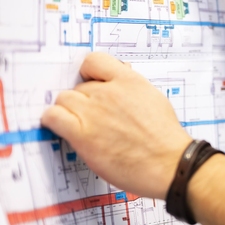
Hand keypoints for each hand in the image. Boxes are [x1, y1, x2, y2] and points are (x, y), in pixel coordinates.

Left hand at [40, 53, 192, 199]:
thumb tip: (120, 75)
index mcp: (130, 81)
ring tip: (79, 125)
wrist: (171, 164)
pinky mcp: (82, 134)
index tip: (90, 83)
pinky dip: (53, 121)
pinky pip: (53, 117)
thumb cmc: (165, 138)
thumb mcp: (154, 100)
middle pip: (78, 86)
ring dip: (68, 111)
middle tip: (92, 117)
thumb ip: (132, 87)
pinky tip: (63, 129)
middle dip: (82, 100)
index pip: (94, 60)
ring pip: (63, 99)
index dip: (89, 73)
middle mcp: (109, 93)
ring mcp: (94, 112)